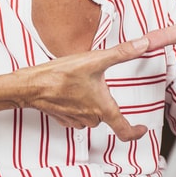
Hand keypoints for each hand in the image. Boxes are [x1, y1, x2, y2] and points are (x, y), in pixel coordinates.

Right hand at [22, 38, 150, 141]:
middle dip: (106, 103)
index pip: (125, 130)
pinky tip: (70, 92)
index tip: (142, 129)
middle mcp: (90, 117)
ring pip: (91, 116)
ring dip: (91, 105)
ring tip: (82, 86)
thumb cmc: (60, 75)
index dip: (136, 132)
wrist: (31, 85)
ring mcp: (75, 119)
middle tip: (99, 86)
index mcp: (102, 107)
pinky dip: (77, 106)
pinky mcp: (63, 118)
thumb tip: (144, 44)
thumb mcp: (95, 60)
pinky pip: (76, 116)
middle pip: (107, 117)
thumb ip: (123, 52)